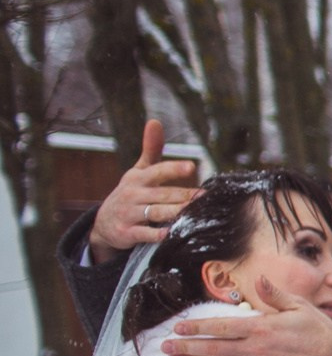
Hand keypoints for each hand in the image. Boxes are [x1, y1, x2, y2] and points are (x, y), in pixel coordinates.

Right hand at [88, 120, 198, 261]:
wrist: (103, 223)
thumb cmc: (131, 193)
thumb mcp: (138, 171)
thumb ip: (151, 149)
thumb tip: (155, 121)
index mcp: (138, 178)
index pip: (157, 171)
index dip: (173, 169)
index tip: (191, 166)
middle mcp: (133, 195)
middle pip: (162, 195)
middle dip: (183, 196)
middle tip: (204, 197)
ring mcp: (129, 214)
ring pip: (155, 213)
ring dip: (174, 214)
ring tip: (194, 214)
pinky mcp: (126, 233)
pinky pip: (144, 234)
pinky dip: (157, 234)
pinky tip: (170, 234)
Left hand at [163, 278, 331, 355]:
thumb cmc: (319, 331)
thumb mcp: (300, 306)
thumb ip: (274, 294)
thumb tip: (259, 279)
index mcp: (261, 328)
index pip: (221, 327)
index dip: (197, 328)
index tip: (179, 328)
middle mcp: (255, 349)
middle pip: (212, 349)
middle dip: (186, 348)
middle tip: (165, 348)